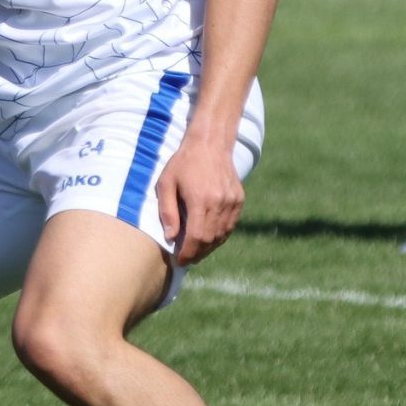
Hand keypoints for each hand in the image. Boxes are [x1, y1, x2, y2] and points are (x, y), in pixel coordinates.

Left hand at [155, 136, 243, 266]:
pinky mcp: (239, 200)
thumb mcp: (166, 184)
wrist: (210, 144)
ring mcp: (233, 202)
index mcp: (201, 200)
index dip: (188, 252)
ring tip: (195, 252)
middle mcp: (220, 203)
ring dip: (209, 247)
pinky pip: (230, 225)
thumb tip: (171, 238)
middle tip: (186, 260)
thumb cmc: (182, 163)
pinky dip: (219, 236)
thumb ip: (168, 212)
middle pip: (211, 239)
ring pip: (222, 234)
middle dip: (198, 253)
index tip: (179, 261)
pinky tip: (208, 239)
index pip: (197, 236)